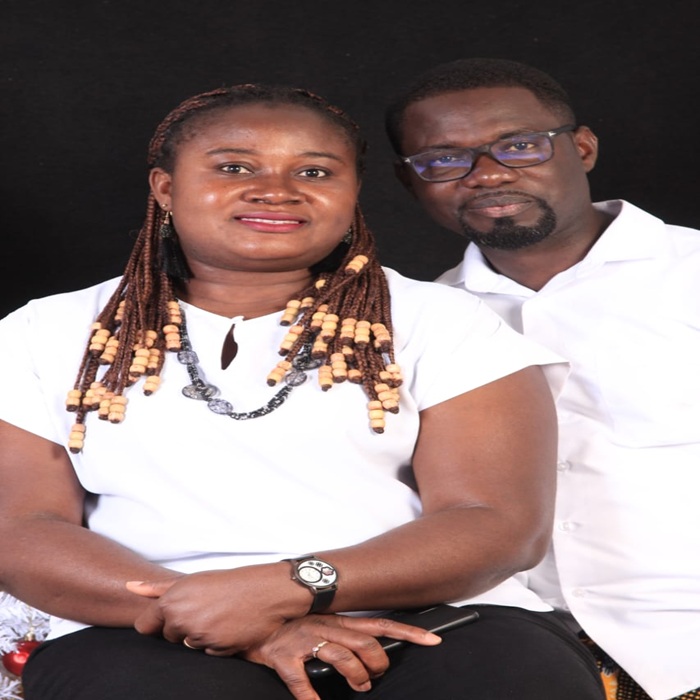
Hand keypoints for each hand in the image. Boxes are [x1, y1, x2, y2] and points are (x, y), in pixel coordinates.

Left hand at [126, 564, 303, 652]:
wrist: (265, 590)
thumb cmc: (230, 582)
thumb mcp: (192, 579)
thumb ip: (157, 588)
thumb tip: (129, 586)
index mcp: (172, 600)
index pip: (145, 626)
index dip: (158, 622)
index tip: (173, 616)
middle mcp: (182, 619)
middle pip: (168, 637)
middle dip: (183, 627)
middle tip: (206, 610)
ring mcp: (198, 635)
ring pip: (189, 645)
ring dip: (201, 636)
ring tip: (220, 616)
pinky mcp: (215, 648)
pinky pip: (208, 654)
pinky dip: (217, 644)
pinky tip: (229, 627)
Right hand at [242, 613, 441, 699]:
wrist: (250, 616)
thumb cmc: (291, 625)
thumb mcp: (323, 624)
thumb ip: (346, 635)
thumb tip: (372, 654)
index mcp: (338, 621)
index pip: (381, 624)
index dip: (409, 633)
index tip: (434, 639)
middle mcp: (325, 627)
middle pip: (366, 644)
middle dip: (377, 665)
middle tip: (372, 679)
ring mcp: (304, 640)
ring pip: (343, 658)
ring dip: (356, 677)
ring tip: (358, 686)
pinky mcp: (283, 656)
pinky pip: (302, 683)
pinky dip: (311, 699)